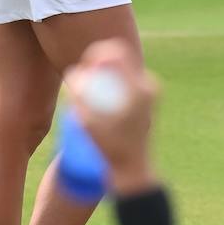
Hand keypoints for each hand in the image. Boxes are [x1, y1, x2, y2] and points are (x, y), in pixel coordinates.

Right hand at [65, 39, 158, 196]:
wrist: (133, 170)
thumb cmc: (111, 150)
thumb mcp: (90, 122)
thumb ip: (80, 96)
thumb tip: (74, 72)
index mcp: (139, 87)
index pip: (116, 53)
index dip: (95, 53)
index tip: (82, 66)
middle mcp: (148, 85)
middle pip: (118, 58)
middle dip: (97, 65)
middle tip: (83, 79)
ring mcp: (149, 91)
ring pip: (120, 70)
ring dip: (102, 75)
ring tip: (89, 93)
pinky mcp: (145, 98)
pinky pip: (123, 81)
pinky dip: (108, 85)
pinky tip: (98, 101)